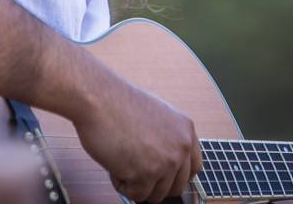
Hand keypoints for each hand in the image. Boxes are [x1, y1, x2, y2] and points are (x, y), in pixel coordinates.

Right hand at [71, 76, 201, 202]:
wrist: (98, 98)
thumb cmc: (118, 103)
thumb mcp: (157, 115)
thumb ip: (168, 139)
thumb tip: (166, 164)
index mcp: (186, 131)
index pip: (193, 169)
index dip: (176, 176)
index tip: (163, 177)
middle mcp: (181, 147)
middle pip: (176, 187)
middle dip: (155, 184)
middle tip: (137, 172)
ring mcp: (165, 162)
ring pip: (155, 195)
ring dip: (137, 184)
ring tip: (122, 160)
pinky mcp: (145, 174)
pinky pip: (135, 195)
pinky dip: (122, 185)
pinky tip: (115, 163)